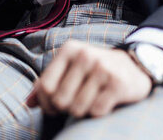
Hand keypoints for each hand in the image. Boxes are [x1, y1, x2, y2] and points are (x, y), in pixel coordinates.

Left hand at [26, 39, 151, 117]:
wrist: (133, 66)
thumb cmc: (95, 70)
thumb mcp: (71, 68)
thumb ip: (48, 83)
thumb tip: (29, 103)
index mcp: (70, 49)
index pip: (45, 87)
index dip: (47, 103)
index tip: (55, 106)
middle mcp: (85, 55)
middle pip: (60, 100)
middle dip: (66, 108)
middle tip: (76, 103)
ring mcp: (102, 68)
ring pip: (77, 109)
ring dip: (83, 111)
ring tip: (91, 100)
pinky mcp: (117, 83)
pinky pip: (96, 112)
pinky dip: (98, 113)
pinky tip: (104, 101)